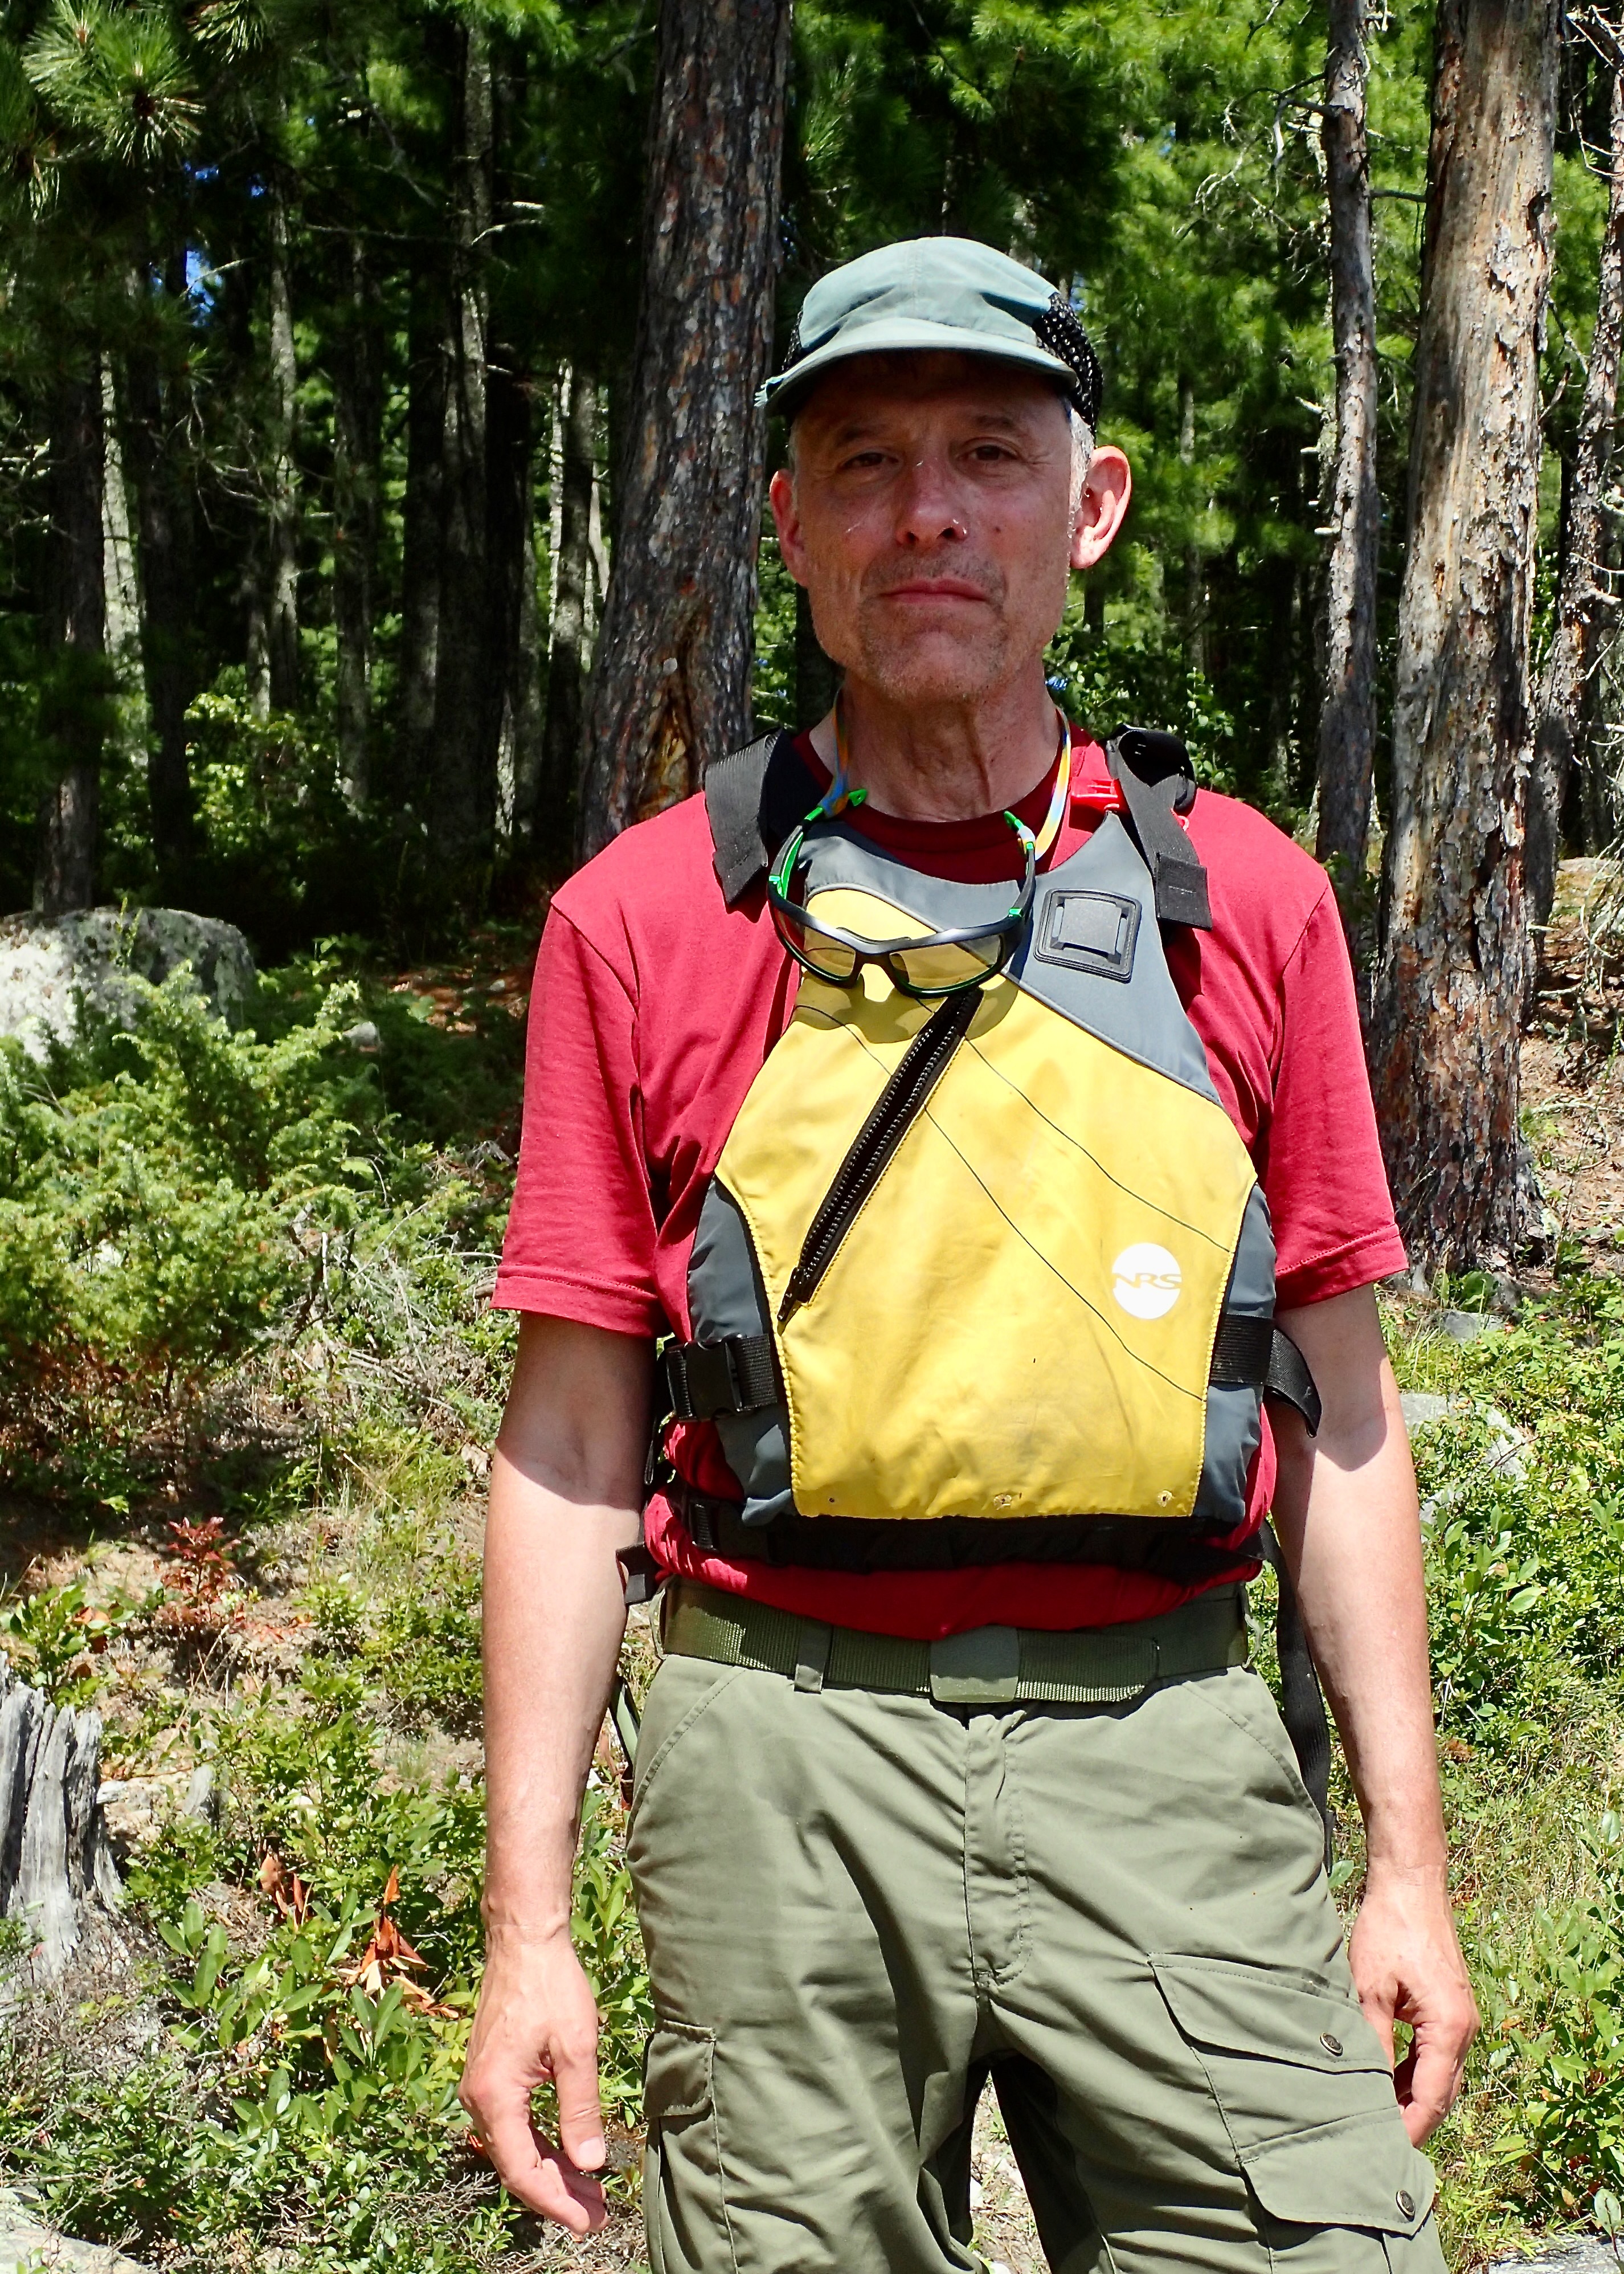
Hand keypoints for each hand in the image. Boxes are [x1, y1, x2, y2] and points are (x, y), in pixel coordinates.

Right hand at [459, 1927, 609, 2233]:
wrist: (524, 1941)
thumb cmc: (552, 1987)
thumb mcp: (576, 2049)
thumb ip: (580, 2109)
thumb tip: (591, 2164)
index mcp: (495, 2096)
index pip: (523, 2170)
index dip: (556, 2202)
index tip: (588, 2222)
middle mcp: (479, 2098)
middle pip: (516, 2164)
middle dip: (557, 2192)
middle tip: (597, 2214)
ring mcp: (481, 2087)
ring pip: (514, 2147)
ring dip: (551, 2170)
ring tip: (590, 2191)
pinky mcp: (490, 2076)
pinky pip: (513, 2125)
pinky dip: (540, 2144)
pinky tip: (567, 2154)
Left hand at [1348, 1862, 1478, 2143]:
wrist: (1411, 1885)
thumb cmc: (1389, 1931)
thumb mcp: (1371, 1991)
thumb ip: (1373, 2043)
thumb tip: (1365, 2087)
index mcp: (1449, 2030)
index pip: (1431, 2099)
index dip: (1408, 2128)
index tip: (1384, 2151)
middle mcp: (1465, 2030)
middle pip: (1441, 2094)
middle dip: (1413, 2120)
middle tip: (1377, 2142)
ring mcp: (1462, 2020)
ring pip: (1440, 2076)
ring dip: (1412, 2097)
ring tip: (1377, 2116)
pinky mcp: (1451, 2008)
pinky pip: (1437, 2055)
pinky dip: (1415, 2072)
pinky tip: (1387, 2079)